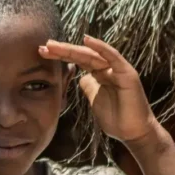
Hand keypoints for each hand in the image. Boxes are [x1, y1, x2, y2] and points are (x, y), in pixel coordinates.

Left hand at [39, 36, 158, 143]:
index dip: (61, 56)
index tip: (42, 52)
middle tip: (44, 46)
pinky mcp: (126, 73)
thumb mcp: (94, 99)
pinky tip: (86, 40)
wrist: (132, 133)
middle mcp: (108, 68)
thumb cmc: (115, 118)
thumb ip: (87, 86)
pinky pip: (112, 57)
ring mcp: (117, 69)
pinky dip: (100, 47)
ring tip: (55, 45)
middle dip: (62, 50)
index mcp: (99, 74)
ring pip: (92, 55)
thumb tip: (79, 77)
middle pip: (82, 55)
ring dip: (72, 49)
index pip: (77, 61)